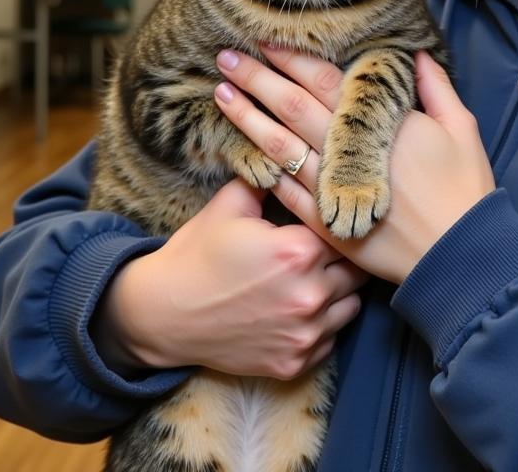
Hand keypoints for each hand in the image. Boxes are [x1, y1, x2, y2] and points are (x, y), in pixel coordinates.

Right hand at [91, 177, 366, 379]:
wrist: (161, 313)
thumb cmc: (198, 253)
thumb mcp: (232, 203)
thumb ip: (273, 177)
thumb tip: (296, 153)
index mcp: (298, 251)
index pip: (345, 232)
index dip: (337, 225)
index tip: (329, 222)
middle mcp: (309, 295)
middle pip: (356, 270)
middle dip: (343, 258)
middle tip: (324, 251)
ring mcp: (303, 334)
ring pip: (350, 306)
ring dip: (338, 293)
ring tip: (314, 280)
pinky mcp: (294, 363)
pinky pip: (330, 340)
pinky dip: (323, 326)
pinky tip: (299, 310)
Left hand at [213, 47, 495, 283]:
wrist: (459, 254)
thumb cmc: (465, 188)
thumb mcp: (460, 127)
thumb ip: (435, 87)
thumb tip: (417, 56)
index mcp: (378, 122)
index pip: (325, 81)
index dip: (293, 59)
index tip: (266, 41)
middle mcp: (347, 151)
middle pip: (292, 107)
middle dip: (257, 80)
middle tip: (226, 58)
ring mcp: (333, 189)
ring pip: (280, 146)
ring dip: (248, 118)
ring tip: (222, 96)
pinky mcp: (327, 224)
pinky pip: (286, 192)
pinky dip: (262, 170)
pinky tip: (241, 153)